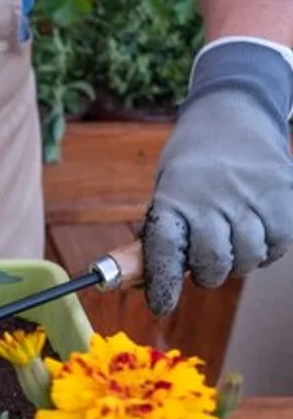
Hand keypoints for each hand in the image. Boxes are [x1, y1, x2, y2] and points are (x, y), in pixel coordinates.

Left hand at [142, 39, 292, 314]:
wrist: (232, 112)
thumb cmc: (191, 162)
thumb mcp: (165, 189)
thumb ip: (160, 232)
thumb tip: (139, 280)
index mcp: (173, 198)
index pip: (164, 252)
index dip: (163, 285)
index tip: (161, 306)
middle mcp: (212, 199)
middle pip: (212, 263)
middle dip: (206, 274)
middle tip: (204, 265)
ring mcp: (251, 197)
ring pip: (247, 258)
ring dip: (237, 262)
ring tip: (231, 242)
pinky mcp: (284, 196)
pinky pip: (277, 244)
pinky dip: (267, 249)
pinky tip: (255, 234)